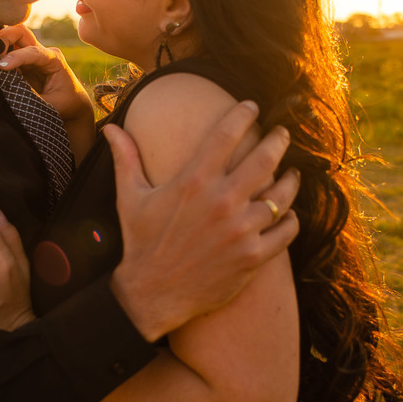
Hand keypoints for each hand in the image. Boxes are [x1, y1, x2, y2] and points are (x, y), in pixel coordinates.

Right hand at [0, 25, 93, 127]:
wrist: (73, 104)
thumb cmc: (65, 104)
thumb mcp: (51, 106)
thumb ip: (32, 98)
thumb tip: (8, 90)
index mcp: (55, 60)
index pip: (33, 52)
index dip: (16, 57)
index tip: (0, 66)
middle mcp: (43, 52)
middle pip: (21, 32)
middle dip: (4, 37)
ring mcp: (32, 55)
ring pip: (12, 38)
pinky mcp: (23, 62)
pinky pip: (7, 51)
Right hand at [107, 101, 300, 341]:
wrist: (151, 295)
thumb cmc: (141, 243)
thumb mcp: (130, 198)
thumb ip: (126, 159)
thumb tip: (111, 129)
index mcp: (193, 181)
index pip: (226, 134)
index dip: (243, 114)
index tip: (252, 106)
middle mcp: (221, 202)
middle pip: (264, 158)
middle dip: (278, 140)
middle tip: (283, 134)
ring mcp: (240, 230)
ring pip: (282, 195)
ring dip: (291, 181)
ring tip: (292, 174)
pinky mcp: (253, 257)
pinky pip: (286, 231)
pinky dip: (291, 220)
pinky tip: (287, 214)